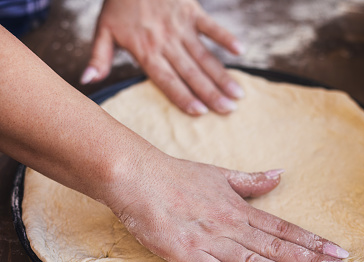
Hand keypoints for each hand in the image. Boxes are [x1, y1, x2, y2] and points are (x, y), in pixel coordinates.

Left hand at [81, 0, 244, 115]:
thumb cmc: (118, 3)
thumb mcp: (103, 30)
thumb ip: (98, 57)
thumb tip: (87, 82)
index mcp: (145, 51)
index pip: (166, 80)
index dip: (184, 96)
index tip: (201, 112)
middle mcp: (165, 42)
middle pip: (191, 73)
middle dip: (211, 93)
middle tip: (229, 110)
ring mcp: (180, 27)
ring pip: (204, 56)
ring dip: (222, 75)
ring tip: (237, 94)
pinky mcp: (191, 11)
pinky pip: (211, 26)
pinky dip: (225, 37)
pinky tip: (240, 52)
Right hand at [108, 148, 352, 261]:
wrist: (138, 176)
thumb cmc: (178, 176)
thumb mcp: (220, 175)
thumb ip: (252, 181)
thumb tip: (279, 175)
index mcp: (240, 209)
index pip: (284, 229)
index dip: (313, 242)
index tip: (338, 252)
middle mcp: (232, 226)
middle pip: (278, 247)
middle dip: (313, 261)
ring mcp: (210, 241)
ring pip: (256, 260)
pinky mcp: (186, 254)